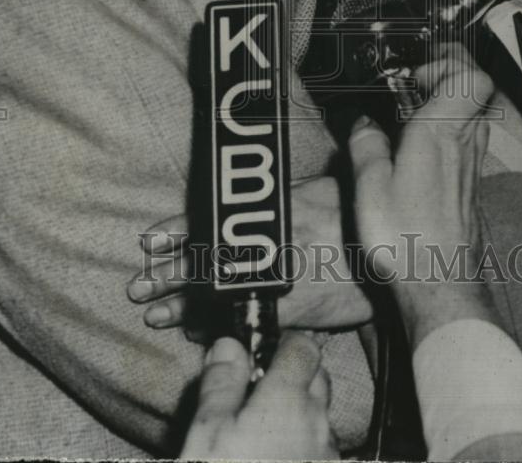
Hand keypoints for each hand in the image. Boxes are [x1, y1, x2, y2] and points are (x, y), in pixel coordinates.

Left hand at [130, 177, 372, 331]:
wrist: (384, 243)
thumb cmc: (349, 210)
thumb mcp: (306, 189)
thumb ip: (274, 198)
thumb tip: (250, 201)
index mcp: (261, 214)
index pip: (205, 223)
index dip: (173, 234)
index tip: (147, 243)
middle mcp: (261, 246)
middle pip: (202, 262)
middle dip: (167, 277)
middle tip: (137, 287)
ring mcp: (273, 279)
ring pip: (217, 295)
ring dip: (183, 305)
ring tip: (156, 314)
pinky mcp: (290, 309)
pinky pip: (246, 319)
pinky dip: (219, 325)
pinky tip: (197, 332)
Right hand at [181, 333, 335, 460]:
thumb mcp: (207, 432)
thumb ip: (221, 382)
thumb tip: (229, 345)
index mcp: (288, 401)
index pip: (303, 347)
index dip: (284, 342)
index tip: (261, 351)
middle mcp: (318, 424)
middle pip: (317, 378)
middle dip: (294, 375)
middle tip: (257, 389)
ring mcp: (327, 457)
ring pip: (321, 416)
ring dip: (300, 413)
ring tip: (263, 429)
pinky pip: (321, 450)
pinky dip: (304, 445)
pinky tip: (275, 457)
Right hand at [349, 46, 497, 351]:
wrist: (440, 285)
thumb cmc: (406, 237)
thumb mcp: (369, 186)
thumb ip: (366, 145)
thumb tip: (363, 123)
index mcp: (440, 133)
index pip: (471, 78)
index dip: (448, 63)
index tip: (415, 72)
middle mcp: (464, 144)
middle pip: (477, 92)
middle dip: (448, 78)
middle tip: (415, 84)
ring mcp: (472, 167)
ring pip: (475, 117)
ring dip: (449, 106)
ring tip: (413, 115)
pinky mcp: (470, 188)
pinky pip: (468, 143)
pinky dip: (449, 134)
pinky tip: (420, 152)